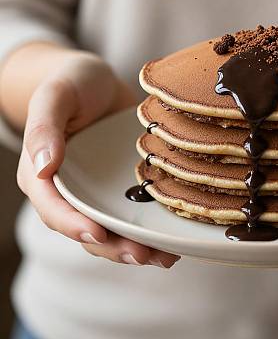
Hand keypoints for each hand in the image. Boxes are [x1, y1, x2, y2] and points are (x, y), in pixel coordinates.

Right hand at [16, 49, 179, 267]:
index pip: (53, 207)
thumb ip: (45, 127)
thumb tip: (43, 167)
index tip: (98, 233)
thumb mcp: (56, 96)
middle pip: (84, 228)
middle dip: (113, 246)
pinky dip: (149, 231)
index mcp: (42, 174)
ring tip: (165, 257)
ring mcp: (96, 193)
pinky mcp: (119, 189)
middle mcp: (68, 191)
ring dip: (135, 248)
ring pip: (110, 230)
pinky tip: (173, 240)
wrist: (98, 82)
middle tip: (143, 255)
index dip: (73, 224)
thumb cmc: (72, 82)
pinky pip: (131, 216)